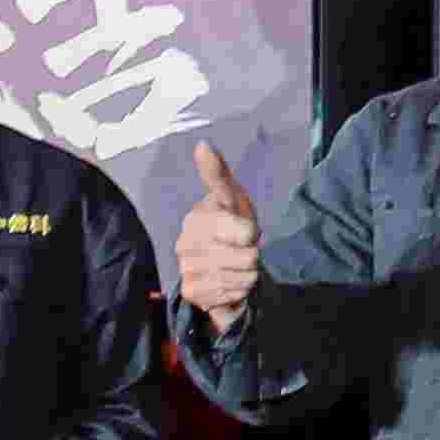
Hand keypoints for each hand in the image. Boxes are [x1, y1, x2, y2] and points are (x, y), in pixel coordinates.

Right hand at [174, 140, 261, 328]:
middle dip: (253, 257)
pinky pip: (231, 295)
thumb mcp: (232, 198)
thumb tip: (203, 144)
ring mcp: (186, 270)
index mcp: (198, 217)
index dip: (253, 233)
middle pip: (248, 258)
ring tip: (236, 267)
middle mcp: (186, 243)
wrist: (223, 265)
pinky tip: (227, 283)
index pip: (246, 232)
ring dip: (247, 276)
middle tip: (242, 251)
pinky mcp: (190, 293)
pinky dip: (237, 293)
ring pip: (242, 278)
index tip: (246, 231)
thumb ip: (218, 174)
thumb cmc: (231, 225)